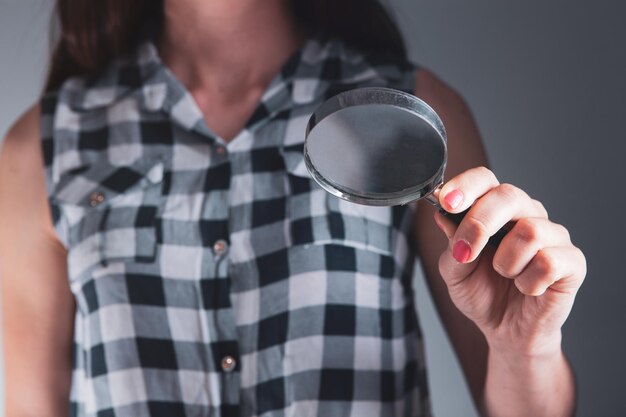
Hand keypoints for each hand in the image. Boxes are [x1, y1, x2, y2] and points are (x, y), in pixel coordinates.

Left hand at [433, 166, 585, 355]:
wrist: (505, 330)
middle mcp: (526, 214)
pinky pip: (548, 261)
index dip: (466, 186)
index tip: (447, 202)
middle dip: (480, 223)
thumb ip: (451, 243)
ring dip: (506, 262)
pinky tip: (526, 288)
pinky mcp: (572, 262)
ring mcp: (552, 236)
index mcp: (496, 210)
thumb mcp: (455, 271)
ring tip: (506, 276)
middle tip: (465, 252)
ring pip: (529, 230)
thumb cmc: (482, 294)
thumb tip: (442, 215)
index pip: (485, 179)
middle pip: (508, 195)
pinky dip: (528, 282)